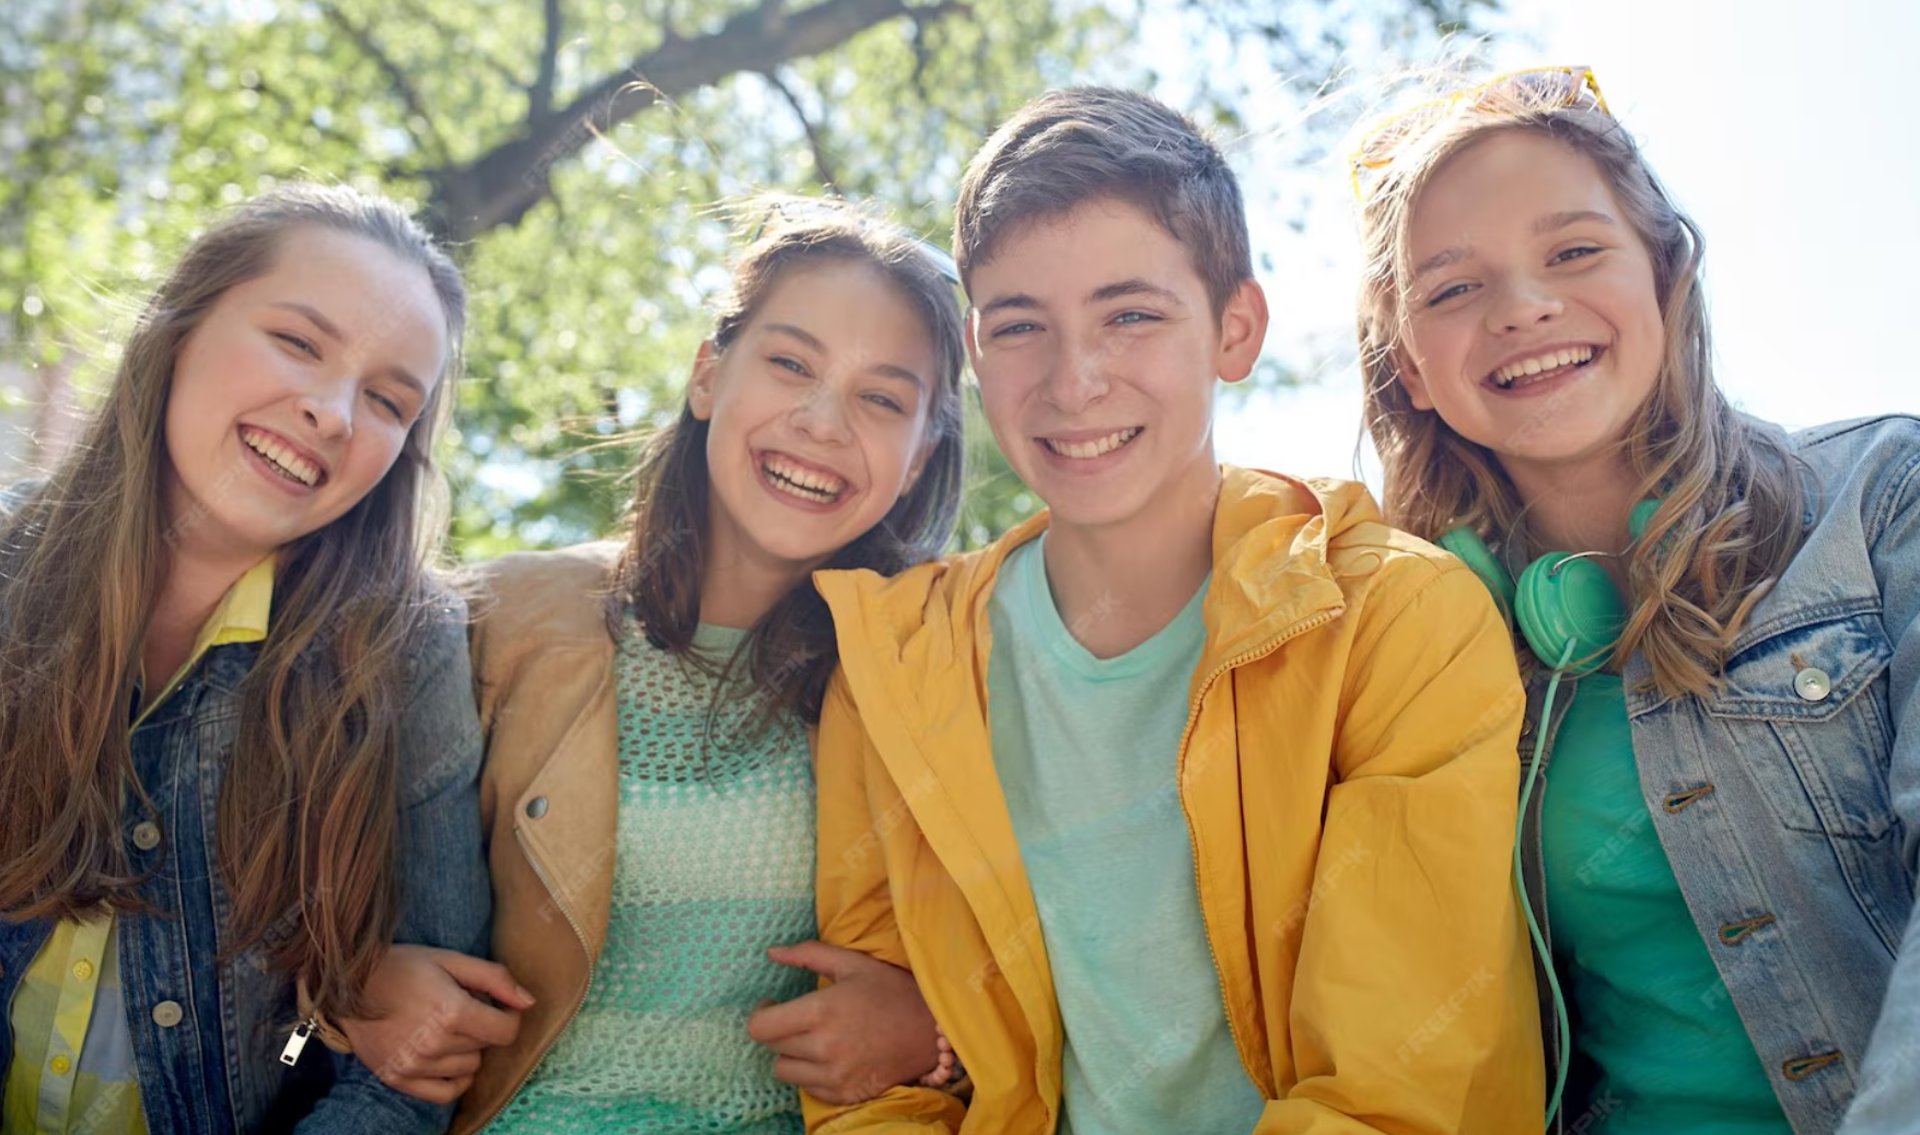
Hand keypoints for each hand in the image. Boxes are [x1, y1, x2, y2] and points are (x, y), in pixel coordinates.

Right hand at [338, 945, 534, 1105]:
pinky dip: (454, 1078)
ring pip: (469, 1068)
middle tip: (460, 1008)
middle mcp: (434, 1044)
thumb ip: (495, 978)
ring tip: (445, 1028)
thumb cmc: (403, 967)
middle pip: (486, 1047)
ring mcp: (415, 1065)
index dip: (508, 1016)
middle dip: (482, 1027)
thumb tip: (529, 1002)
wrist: (348, 985)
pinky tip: (446, 1057)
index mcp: (451, 1012)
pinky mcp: (399, 1079)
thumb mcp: (451, 960)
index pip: (506, 1031)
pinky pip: (446, 1092)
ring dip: (466, 1050)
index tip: (496, 1005)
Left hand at [746, 940, 939, 1105]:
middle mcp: (824, 1048)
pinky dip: (811, 1073)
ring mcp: (834, 1077)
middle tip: (797, 1018)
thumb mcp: (853, 963)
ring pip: (784, 1070)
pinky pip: (807, 1087)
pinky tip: (830, 1056)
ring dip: (791, 1054)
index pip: (761, 1027)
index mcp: (822, 1011)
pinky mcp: (844, 1095)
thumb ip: (808, 954)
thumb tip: (771, 952)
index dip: (761, 1014)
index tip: (773, 1005)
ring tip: (812, 1038)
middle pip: (771, 1047)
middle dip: (778, 1030)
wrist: (933, 1032)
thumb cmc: (893, 991)